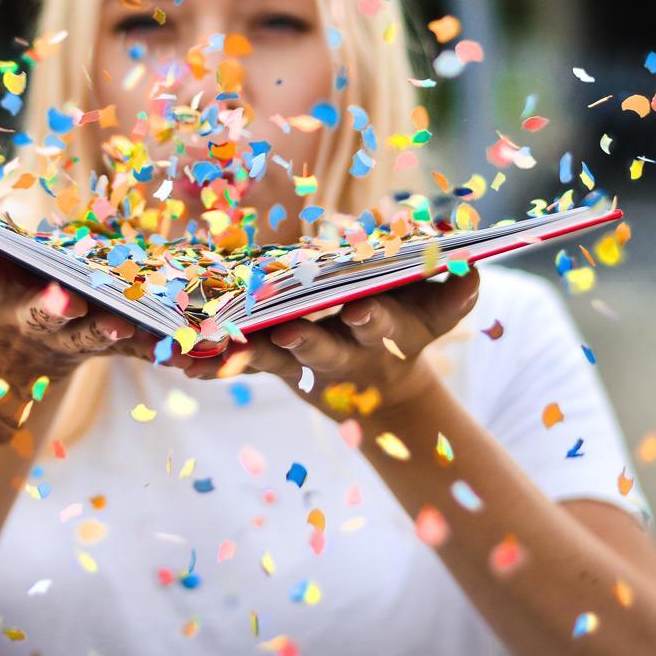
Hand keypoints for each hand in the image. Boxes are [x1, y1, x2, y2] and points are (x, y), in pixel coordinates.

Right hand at [0, 209, 187, 381]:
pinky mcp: (108, 343)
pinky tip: (187, 343)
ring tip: (121, 320)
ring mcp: (72, 336)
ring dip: (104, 328)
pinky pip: (136, 347)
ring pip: (89, 336)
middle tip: (63, 298)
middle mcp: (30, 317)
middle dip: (50, 307)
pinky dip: (157, 345)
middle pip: (41, 315)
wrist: (21, 355)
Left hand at [182, 269, 480, 413]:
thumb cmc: (412, 329)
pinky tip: (181, 362)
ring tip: (215, 347)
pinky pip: (239, 364)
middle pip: (324, 350)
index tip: (361, 308)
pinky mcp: (273, 365)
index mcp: (386, 333)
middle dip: (310, 343)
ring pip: (274, 360)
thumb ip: (457, 290)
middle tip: (289, 334)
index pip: (382, 324)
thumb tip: (473, 263)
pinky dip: (210, 365)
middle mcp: (343, 353)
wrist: (382, 391)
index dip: (374, 318)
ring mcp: (305, 364)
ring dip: (249, 354)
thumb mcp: (439, 313)